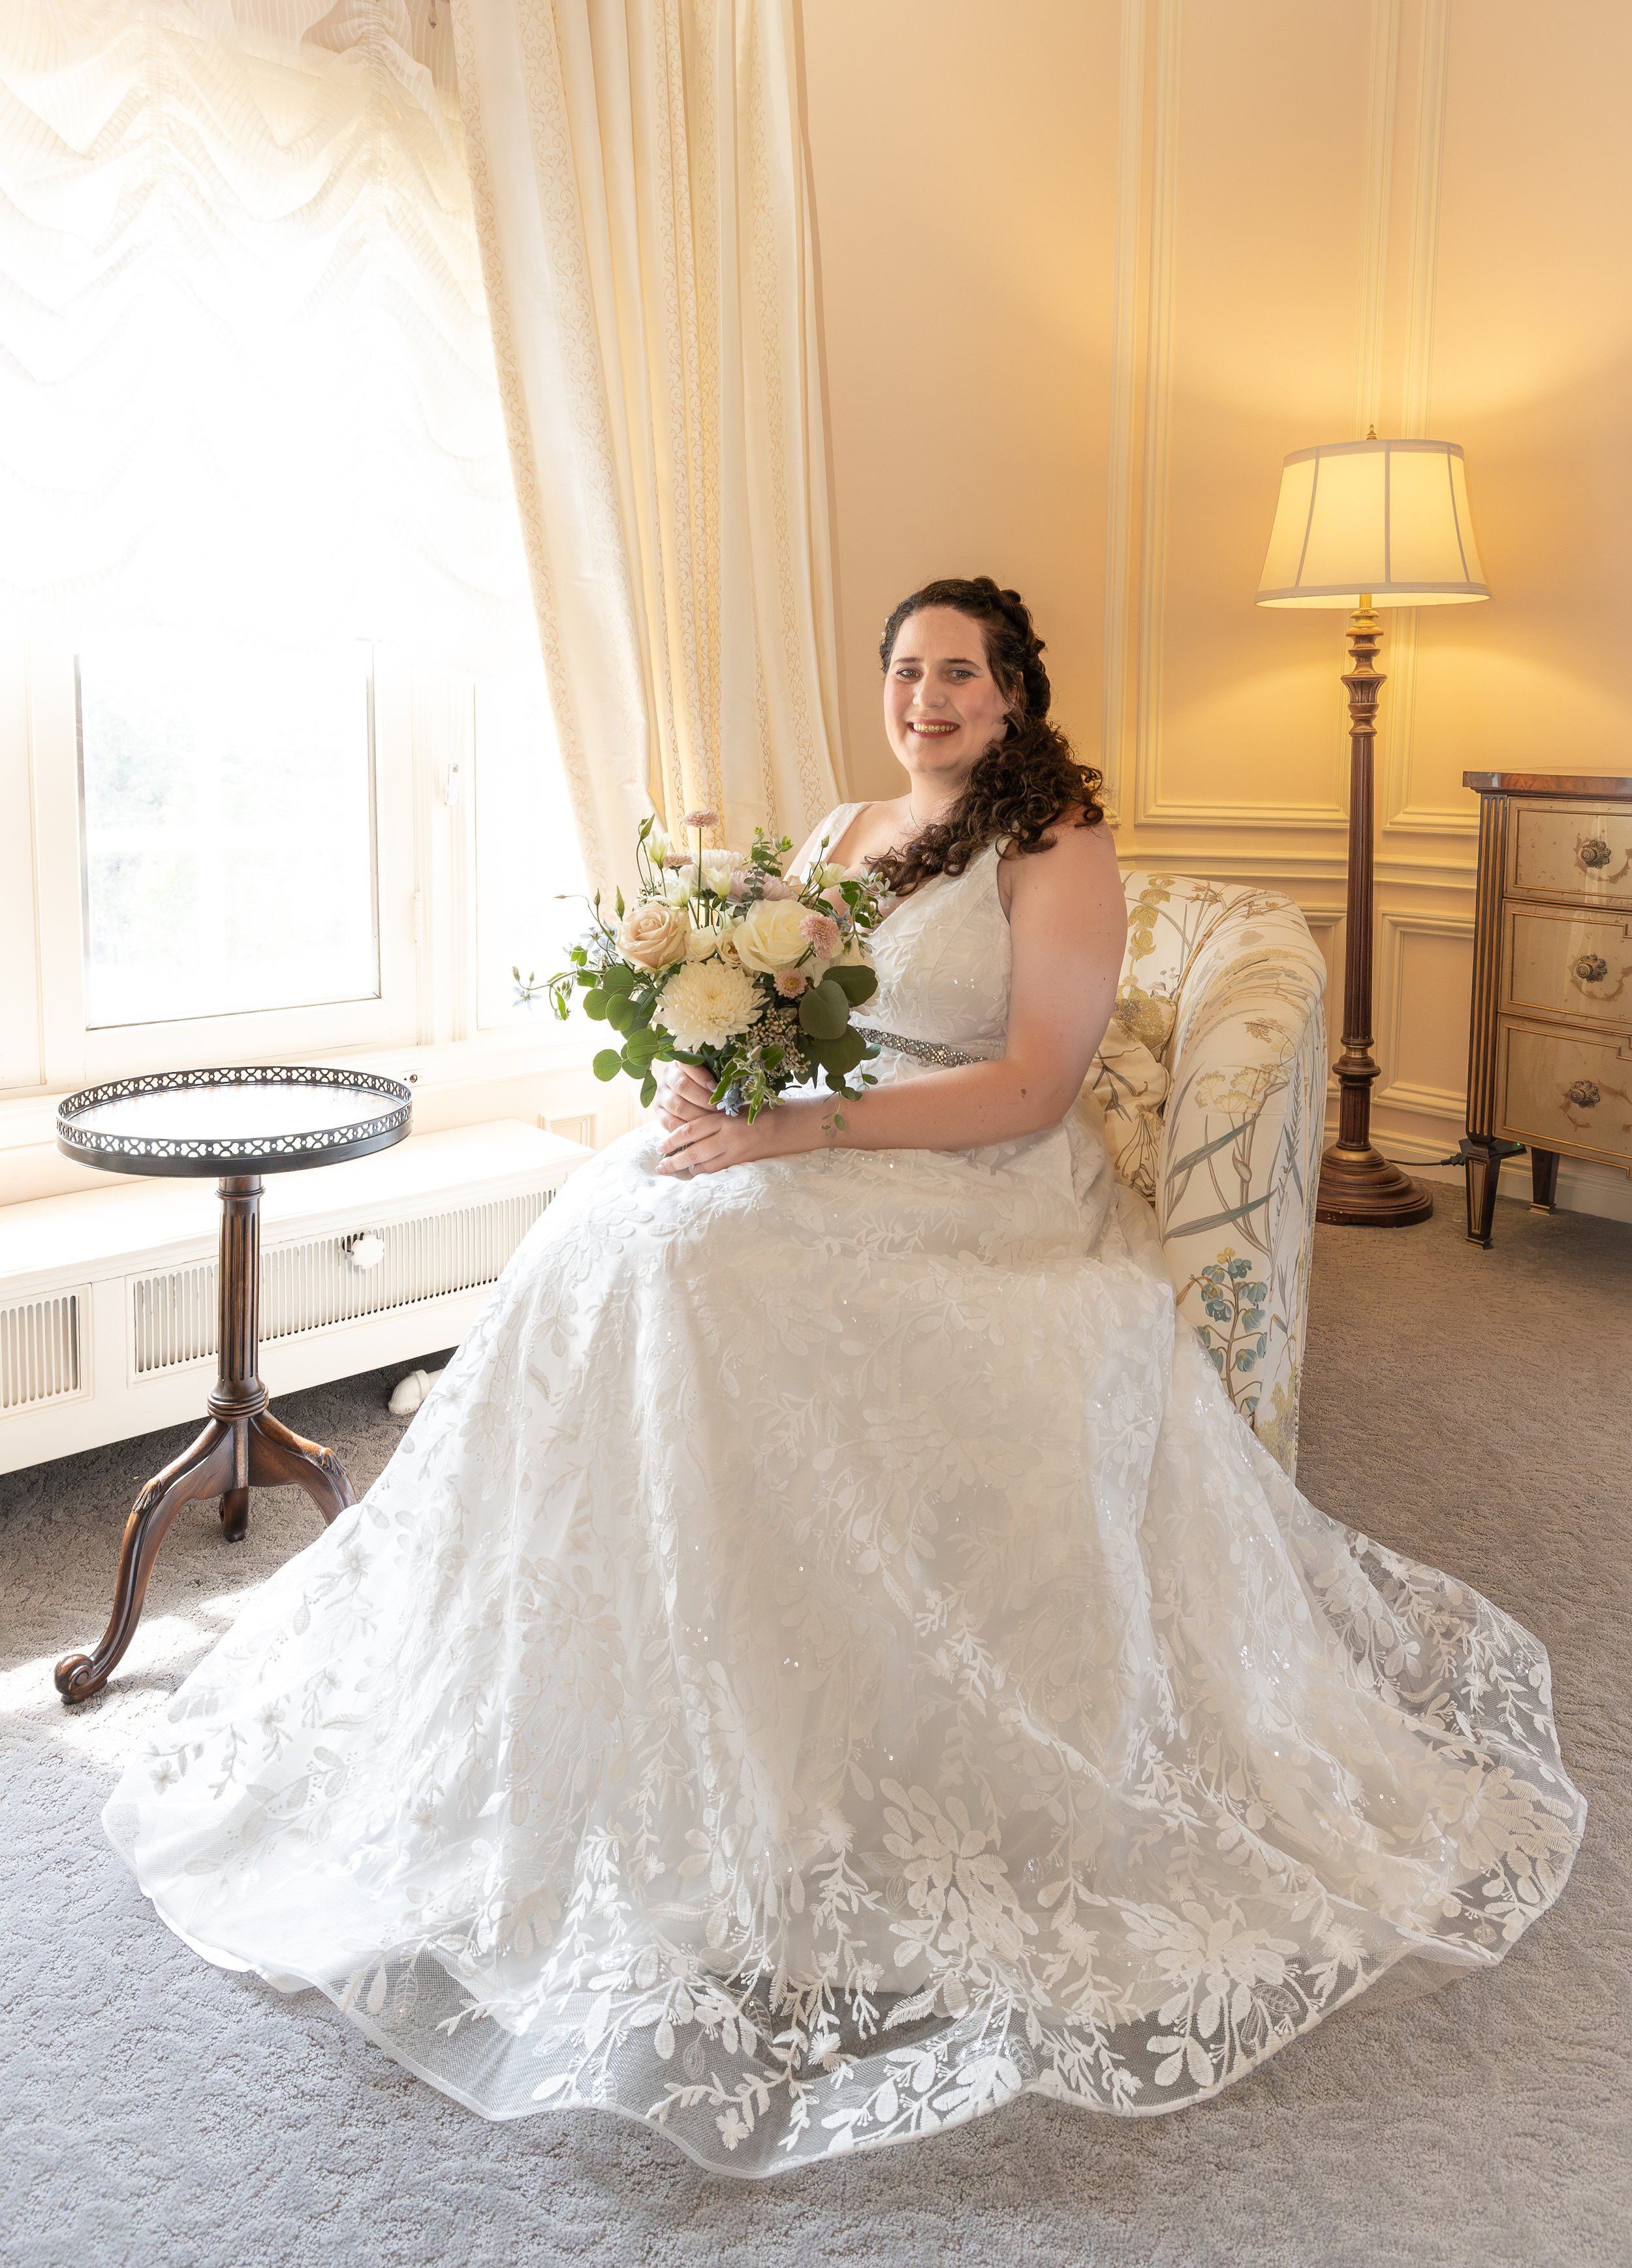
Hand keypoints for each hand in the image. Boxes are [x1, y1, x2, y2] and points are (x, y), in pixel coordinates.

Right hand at [651, 1058, 717, 1137]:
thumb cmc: (710, 1086)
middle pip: (682, 1086)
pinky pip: (670, 1122)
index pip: (689, 1066)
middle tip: (721, 1109)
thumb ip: (716, 1076)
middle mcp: (667, 1076)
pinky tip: (700, 1131)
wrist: (694, 1101)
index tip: (718, 1090)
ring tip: (714, 1121)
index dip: (704, 1078)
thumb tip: (727, 1085)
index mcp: (680, 1062)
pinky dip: (686, 1128)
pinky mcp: (659, 1112)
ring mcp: (661, 1095)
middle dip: (704, 1100)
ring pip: (677, 1105)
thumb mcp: (713, 1075)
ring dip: (698, 1115)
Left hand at [653, 1063, 810, 1175]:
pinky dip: (704, 1173)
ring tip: (672, 1171)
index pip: (690, 1129)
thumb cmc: (768, 1109)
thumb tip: (695, 1122)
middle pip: (693, 1150)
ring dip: (686, 1169)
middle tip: (659, 1166)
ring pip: (704, 1164)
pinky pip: (718, 1170)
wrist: (795, 1124)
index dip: (672, 1138)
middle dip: (673, 1159)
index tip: (660, 1145)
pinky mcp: (744, 1161)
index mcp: (724, 1117)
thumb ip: (719, 1114)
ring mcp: (736, 1151)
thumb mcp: (740, 1105)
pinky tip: (695, 1174)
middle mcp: (728, 1135)